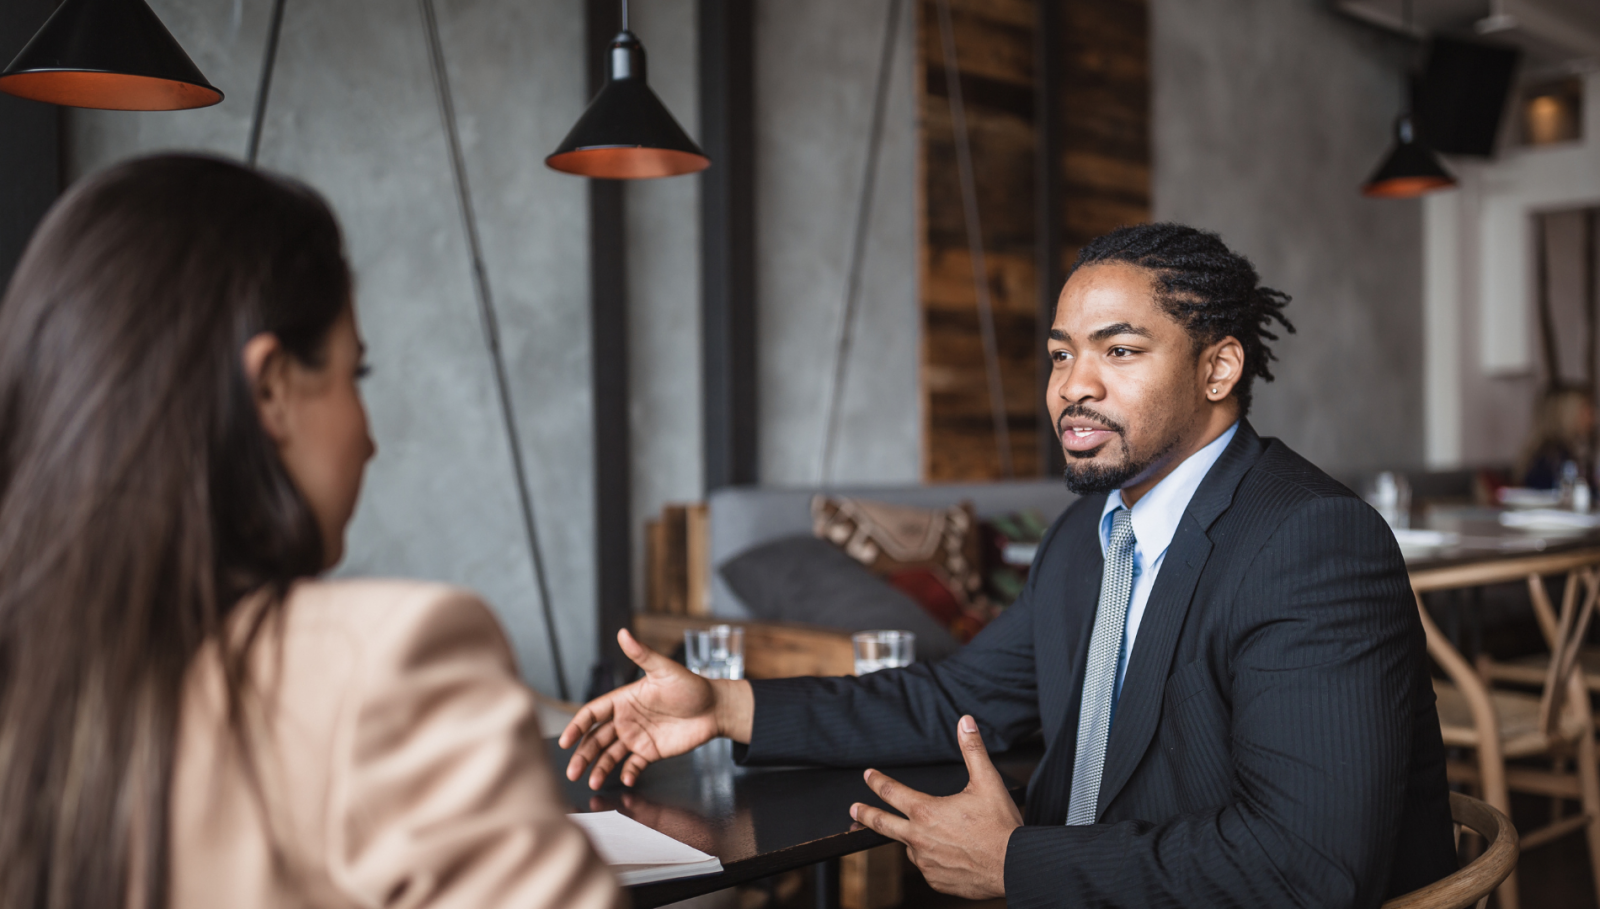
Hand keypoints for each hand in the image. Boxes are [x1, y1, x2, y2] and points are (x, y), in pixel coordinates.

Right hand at [558, 628, 751, 788]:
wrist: (715, 708)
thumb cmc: (691, 685)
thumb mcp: (665, 669)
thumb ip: (642, 655)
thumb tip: (624, 633)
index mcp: (623, 700)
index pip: (592, 714)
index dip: (577, 726)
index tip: (566, 741)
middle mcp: (625, 720)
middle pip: (595, 739)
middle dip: (582, 755)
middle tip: (572, 772)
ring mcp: (637, 737)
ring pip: (610, 756)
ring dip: (599, 768)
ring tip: (592, 782)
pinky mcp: (650, 752)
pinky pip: (633, 765)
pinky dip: (628, 773)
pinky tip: (626, 779)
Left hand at [848, 716, 1020, 899]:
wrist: (1014, 866)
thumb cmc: (1000, 826)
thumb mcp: (988, 782)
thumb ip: (973, 750)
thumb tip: (965, 723)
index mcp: (926, 811)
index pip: (892, 792)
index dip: (877, 781)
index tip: (868, 775)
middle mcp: (919, 838)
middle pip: (882, 824)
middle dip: (864, 814)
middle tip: (853, 809)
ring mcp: (925, 862)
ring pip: (910, 847)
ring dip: (913, 838)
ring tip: (930, 834)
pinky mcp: (935, 880)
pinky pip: (927, 867)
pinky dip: (931, 858)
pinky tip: (948, 854)